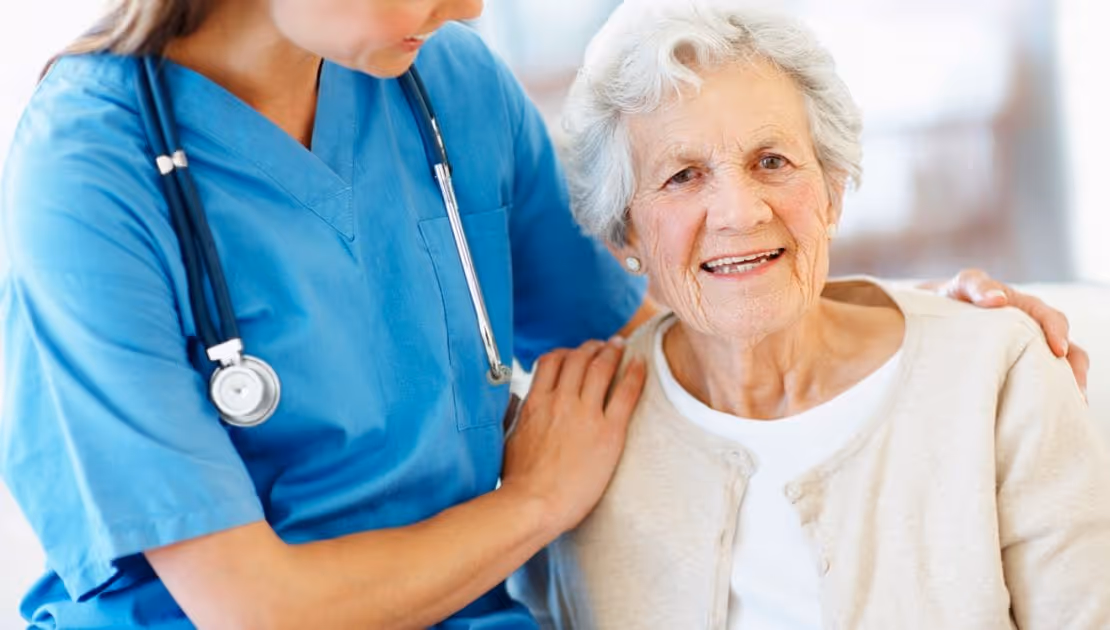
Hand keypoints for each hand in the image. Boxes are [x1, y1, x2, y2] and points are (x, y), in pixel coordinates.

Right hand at [501, 339, 646, 533]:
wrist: (534, 504)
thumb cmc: (520, 480)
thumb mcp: (509, 438)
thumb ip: (516, 415)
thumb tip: (517, 403)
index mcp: (535, 402)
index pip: (551, 361)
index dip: (566, 352)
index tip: (575, 353)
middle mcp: (561, 401)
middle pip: (578, 358)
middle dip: (592, 347)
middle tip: (603, 345)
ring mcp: (586, 415)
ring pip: (601, 368)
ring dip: (612, 352)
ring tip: (620, 346)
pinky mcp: (609, 432)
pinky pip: (626, 394)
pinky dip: (635, 374)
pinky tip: (641, 365)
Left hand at [921, 269, 1089, 397]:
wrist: (939, 314)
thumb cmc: (957, 297)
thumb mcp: (964, 286)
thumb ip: (977, 287)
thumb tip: (997, 299)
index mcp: (1027, 309)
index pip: (1053, 320)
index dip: (1058, 333)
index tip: (1059, 350)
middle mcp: (1035, 332)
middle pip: (1068, 351)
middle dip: (1074, 371)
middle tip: (1074, 393)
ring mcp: (1028, 353)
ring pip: (1057, 372)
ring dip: (1064, 390)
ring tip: (1065, 410)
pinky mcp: (1017, 372)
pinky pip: (1037, 386)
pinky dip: (1044, 398)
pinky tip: (1041, 415)